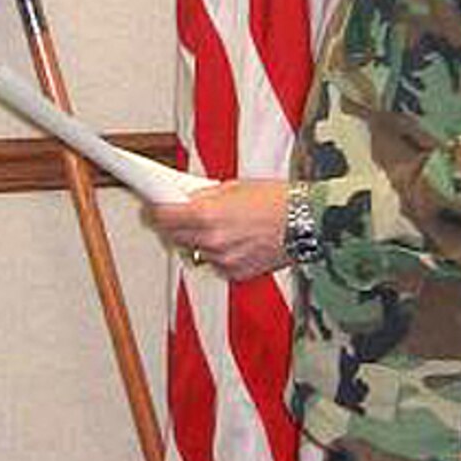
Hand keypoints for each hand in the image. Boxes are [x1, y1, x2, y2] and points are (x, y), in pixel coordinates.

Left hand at [147, 179, 288, 279]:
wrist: (309, 223)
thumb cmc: (277, 199)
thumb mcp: (235, 187)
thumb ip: (205, 196)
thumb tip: (184, 200)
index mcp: (206, 215)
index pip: (164, 217)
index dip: (154, 211)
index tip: (150, 207)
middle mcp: (210, 241)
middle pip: (174, 237)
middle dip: (173, 226)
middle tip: (177, 215)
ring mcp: (222, 260)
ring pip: (195, 252)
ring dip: (197, 240)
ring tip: (216, 226)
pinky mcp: (236, 273)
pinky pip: (216, 263)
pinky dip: (218, 253)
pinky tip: (235, 240)